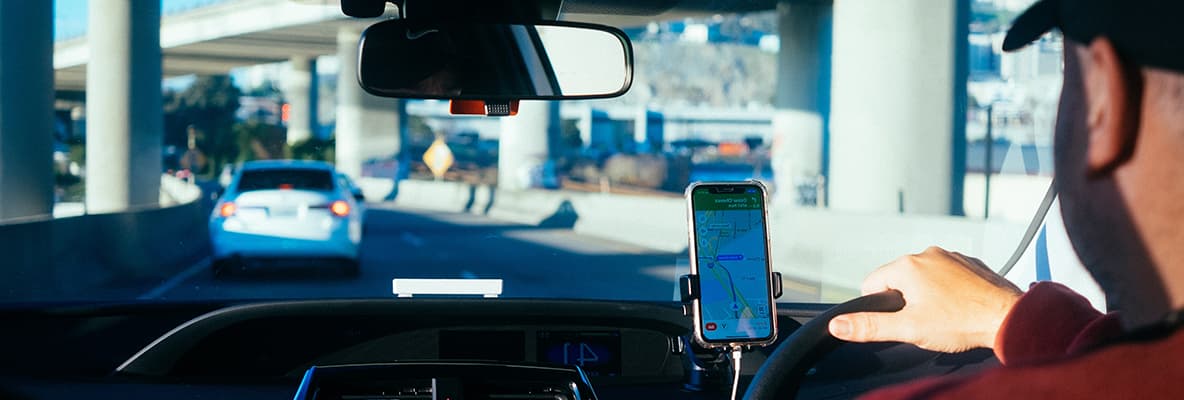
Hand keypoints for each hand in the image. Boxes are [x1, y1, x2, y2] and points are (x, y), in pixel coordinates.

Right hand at [828, 246, 1022, 352]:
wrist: (1008, 318)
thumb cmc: (962, 323)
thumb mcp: (908, 329)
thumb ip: (869, 326)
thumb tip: (838, 325)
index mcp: (907, 266)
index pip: (871, 284)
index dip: (880, 307)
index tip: (901, 320)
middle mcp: (927, 253)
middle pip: (898, 279)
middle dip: (906, 301)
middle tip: (926, 321)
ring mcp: (951, 256)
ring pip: (924, 277)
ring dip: (928, 294)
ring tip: (946, 315)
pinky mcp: (970, 263)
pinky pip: (948, 275)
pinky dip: (950, 290)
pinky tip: (960, 307)